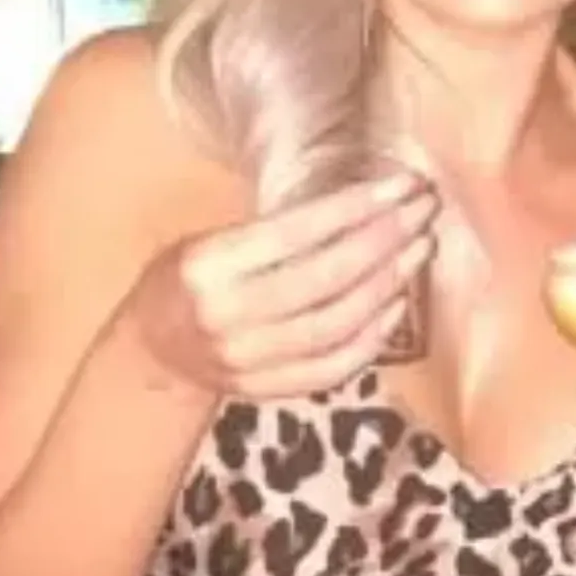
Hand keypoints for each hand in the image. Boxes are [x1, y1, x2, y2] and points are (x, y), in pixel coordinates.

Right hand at [122, 172, 437, 405]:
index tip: (401, 185)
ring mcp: (249, 359)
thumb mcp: (210, 239)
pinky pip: (334, 366)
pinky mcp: (268, 389)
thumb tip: (359, 203)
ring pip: (337, 323)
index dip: (355, 207)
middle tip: (423, 211)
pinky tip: (398, 303)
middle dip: (385, 240)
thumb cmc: (188, 278)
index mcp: (209, 265)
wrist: (152, 350)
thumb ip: (272, 231)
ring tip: (420, 249)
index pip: (296, 232)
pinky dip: (373, 336)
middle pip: (326, 277)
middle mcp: (229, 315)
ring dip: (389, 283)